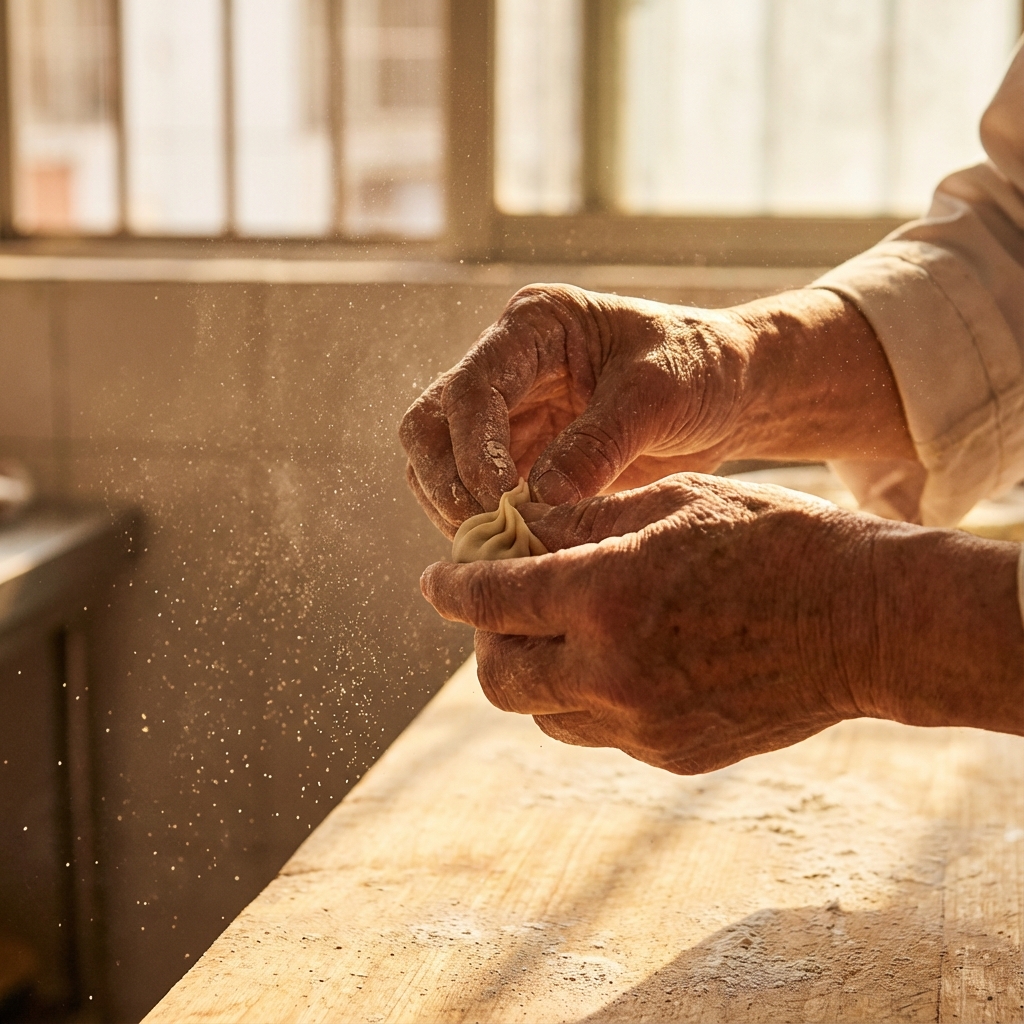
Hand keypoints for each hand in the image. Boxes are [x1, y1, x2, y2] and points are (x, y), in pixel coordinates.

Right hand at [400, 284, 753, 537]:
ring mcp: (507, 414)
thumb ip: (601, 440)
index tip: (500, 498)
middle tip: (486, 529)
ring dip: (456, 509)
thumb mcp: (659, 393)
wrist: (726, 391)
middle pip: (429, 425)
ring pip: (437, 465)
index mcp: (533, 326)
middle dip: (445, 481)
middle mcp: (506, 367)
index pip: (471, 386)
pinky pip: (474, 495)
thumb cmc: (698, 368)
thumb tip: (542, 497)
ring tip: (501, 547)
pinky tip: (516, 550)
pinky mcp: (519, 457)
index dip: (473, 447)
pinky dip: (484, 526)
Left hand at [421, 475, 1023, 772]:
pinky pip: (597, 731)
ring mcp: (642, 724)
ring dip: (534, 673)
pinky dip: (584, 697)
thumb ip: (584, 520)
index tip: (434, 580)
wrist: (866, 621)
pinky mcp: (671, 754)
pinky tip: (617, 660)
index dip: (451, 588)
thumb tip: (518, 526)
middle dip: (485, 642)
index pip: (492, 600)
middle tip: (502, 610)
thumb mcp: (673, 501)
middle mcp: (612, 671)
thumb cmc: (775, 541)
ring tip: (563, 633)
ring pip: (543, 713)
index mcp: (606, 595)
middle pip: (498, 678)